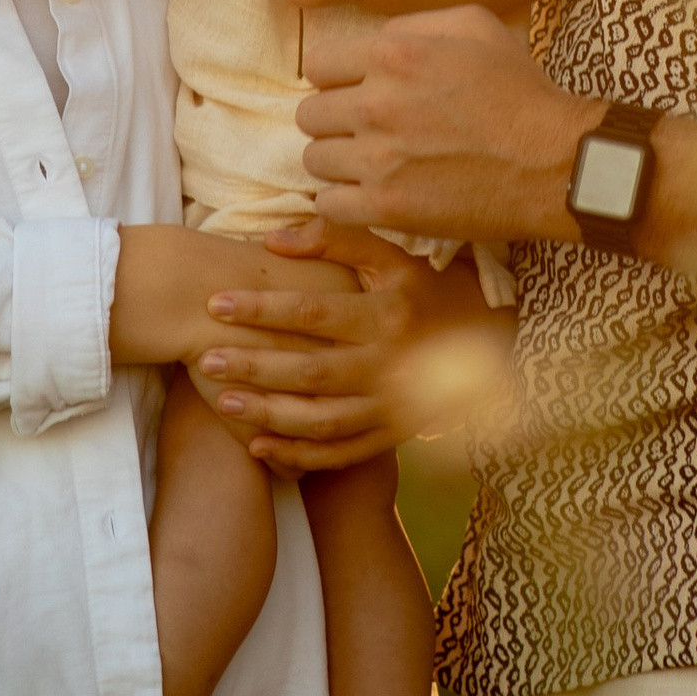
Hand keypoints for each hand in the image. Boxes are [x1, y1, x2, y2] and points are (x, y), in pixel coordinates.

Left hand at [196, 226, 516, 471]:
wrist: (490, 347)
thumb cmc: (428, 291)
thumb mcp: (393, 257)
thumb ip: (335, 241)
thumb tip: (272, 240)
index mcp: (388, 316)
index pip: (314, 314)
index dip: (262, 308)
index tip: (216, 303)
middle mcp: (390, 367)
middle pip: (310, 371)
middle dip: (255, 365)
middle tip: (206, 358)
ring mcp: (391, 409)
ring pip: (320, 419)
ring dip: (268, 413)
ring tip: (223, 400)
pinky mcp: (391, 437)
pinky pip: (340, 454)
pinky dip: (298, 455)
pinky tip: (257, 446)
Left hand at [297, 7, 600, 243]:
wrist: (554, 161)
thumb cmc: (520, 89)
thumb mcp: (475, 25)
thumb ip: (415, 23)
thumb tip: (375, 38)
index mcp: (393, 54)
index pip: (317, 65)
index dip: (336, 78)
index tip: (354, 91)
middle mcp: (377, 103)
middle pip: (310, 114)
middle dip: (334, 119)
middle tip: (365, 129)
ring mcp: (379, 158)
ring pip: (315, 159)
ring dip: (338, 160)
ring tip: (371, 162)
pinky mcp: (387, 206)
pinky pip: (328, 204)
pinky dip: (344, 201)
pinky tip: (369, 194)